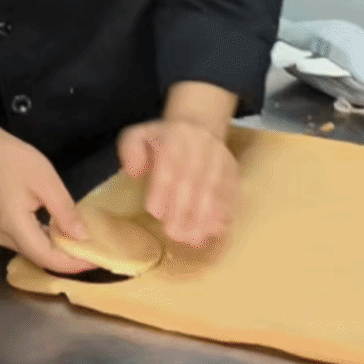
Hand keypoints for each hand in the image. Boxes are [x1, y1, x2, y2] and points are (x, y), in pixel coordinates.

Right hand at [0, 123, 93, 274]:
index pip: (47, 257)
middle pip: (39, 258)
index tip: (97, 260)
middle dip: (67, 259)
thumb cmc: (12, 159)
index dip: (72, 264)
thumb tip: (82, 237)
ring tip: (80, 244)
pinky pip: (25, 241)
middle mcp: (3, 237)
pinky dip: (44, 241)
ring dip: (56, 250)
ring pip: (32, 251)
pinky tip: (58, 232)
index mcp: (14, 226)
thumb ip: (65, 211)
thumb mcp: (46, 181)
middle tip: (93, 253)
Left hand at [119, 117, 238, 247]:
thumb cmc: (163, 137)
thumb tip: (133, 172)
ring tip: (194, 239)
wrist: (200, 125)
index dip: (162, 191)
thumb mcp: (139, 134)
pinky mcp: (233, 172)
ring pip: (213, 191)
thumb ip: (130, 149)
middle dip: (183, 211)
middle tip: (174, 234)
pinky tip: (215, 231)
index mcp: (174, 139)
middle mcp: (199, 149)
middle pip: (192, 182)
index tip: (155, 212)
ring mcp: (220, 161)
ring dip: (205, 217)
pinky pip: (231, 193)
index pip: (168, 167)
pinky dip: (224, 213)